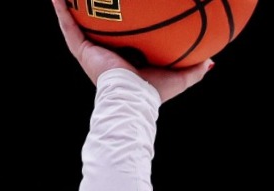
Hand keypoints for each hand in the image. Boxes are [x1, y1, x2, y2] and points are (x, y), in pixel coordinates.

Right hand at [53, 0, 212, 101]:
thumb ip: (195, 69)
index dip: (121, 22)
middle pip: (99, 25)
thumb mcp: (179, 78)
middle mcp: (105, 52)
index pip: (122, 35)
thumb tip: (212, 62)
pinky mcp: (82, 50)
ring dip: (71, 5)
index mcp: (124, 57)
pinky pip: (69, 26)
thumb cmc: (153, 93)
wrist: (131, 99)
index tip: (122, 9)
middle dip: (95, 10)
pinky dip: (61, 10)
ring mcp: (91, 50)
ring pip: (78, 22)